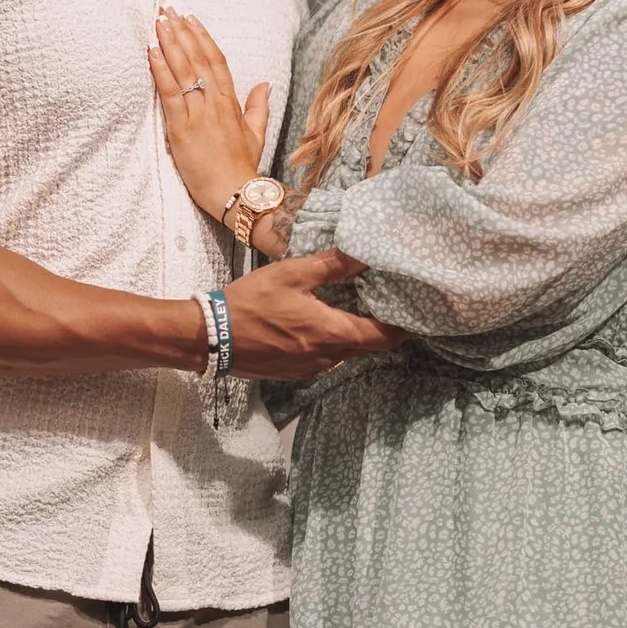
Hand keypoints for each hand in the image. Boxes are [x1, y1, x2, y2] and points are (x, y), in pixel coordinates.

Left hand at [148, 7, 270, 223]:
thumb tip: (264, 84)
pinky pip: (170, 92)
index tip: (191, 19)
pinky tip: (152, 51)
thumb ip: (258, 107)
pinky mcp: (181, 128)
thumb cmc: (242, 167)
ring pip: (184, 69)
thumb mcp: (256, 134)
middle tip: (168, 10)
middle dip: (182, 31)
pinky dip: (160, 70)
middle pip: (198, 58)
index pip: (216, 61)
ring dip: (170, 42)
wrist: (235, 193)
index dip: (203, 37)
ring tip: (159, 21)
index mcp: (231, 103)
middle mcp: (215, 102)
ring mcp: (198, 113)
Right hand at [223, 252, 394, 381]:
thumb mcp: (291, 274)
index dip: (402, 328)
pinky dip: (330, 342)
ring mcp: (309, 368)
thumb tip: (363, 254)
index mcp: (331, 333)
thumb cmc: (250, 302)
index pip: (382, 337)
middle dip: (378, 328)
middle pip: (366, 346)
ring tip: (352, 309)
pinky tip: (318, 324)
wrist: (211, 336)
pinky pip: (323, 358)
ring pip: (344, 352)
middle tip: (385, 304)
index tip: (415, 314)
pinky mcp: (294, 373)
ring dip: (351, 334)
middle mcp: (326, 357)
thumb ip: (331, 265)